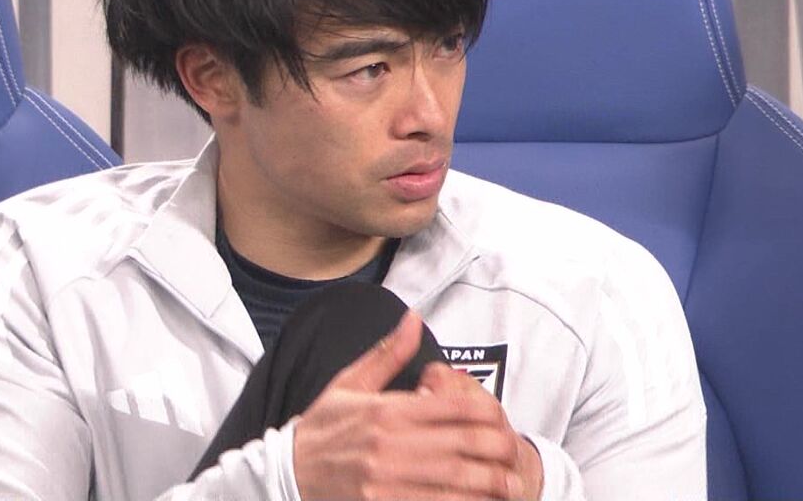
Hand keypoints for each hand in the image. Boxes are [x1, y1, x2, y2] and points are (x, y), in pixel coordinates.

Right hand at [293, 310, 527, 500]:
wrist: (287, 474)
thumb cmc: (322, 428)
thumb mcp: (349, 384)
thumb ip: (387, 354)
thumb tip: (414, 319)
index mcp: (386, 411)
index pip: (450, 409)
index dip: (485, 414)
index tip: (501, 420)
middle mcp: (389, 446)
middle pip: (460, 446)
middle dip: (495, 451)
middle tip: (515, 454)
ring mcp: (386, 481)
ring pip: (453, 482)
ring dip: (487, 485)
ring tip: (510, 486)